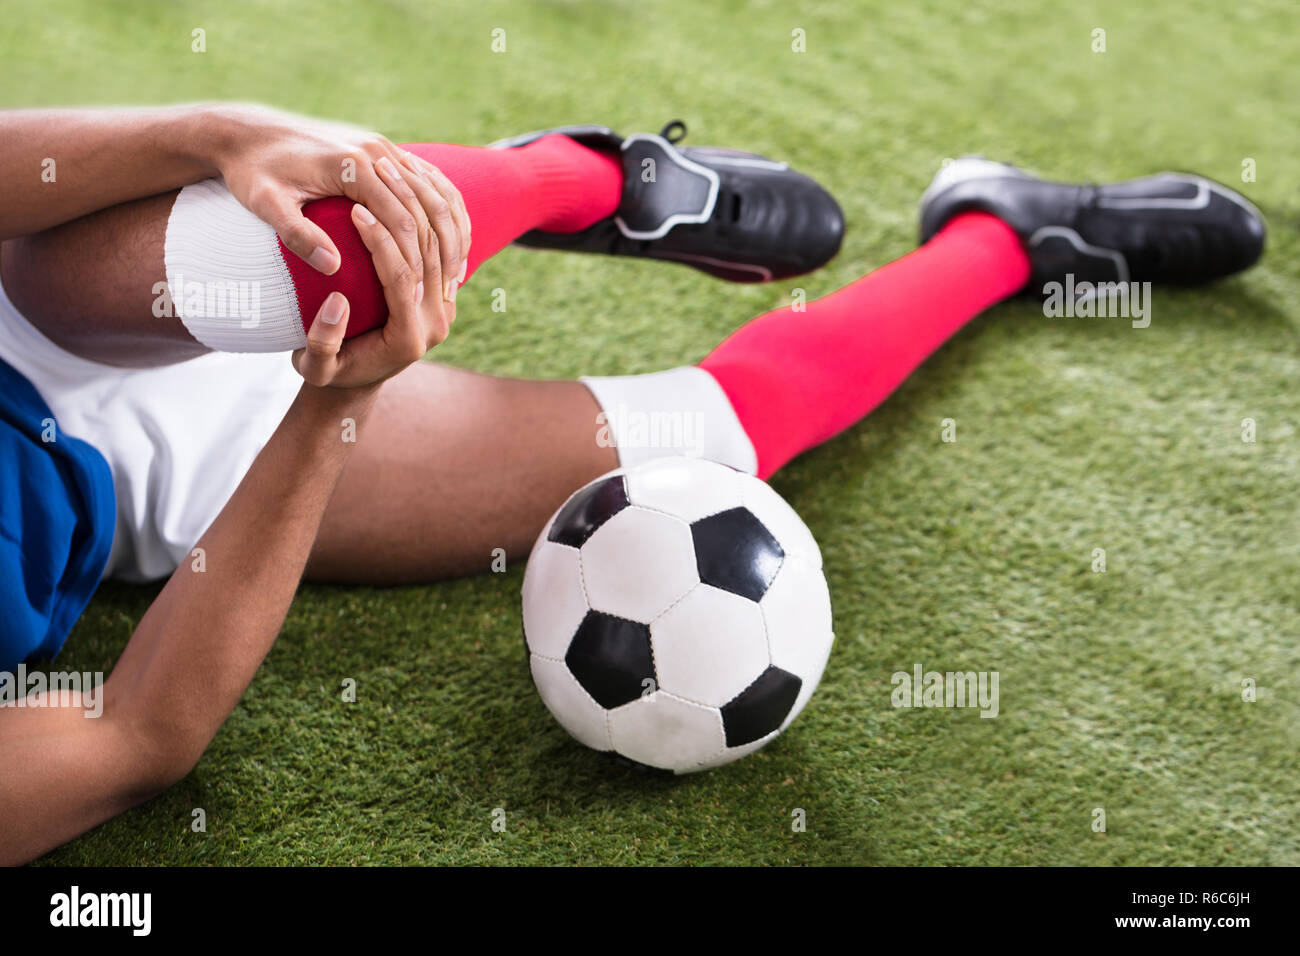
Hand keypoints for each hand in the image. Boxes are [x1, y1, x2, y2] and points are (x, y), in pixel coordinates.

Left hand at [205, 104, 470, 298]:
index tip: (422, 297)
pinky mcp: (384, 149)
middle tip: (449, 293)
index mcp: (353, 165)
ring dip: (453, 232)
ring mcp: (384, 147)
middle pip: (428, 206)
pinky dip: (447, 210)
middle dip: (443, 251)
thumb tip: (333, 267)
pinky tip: (452, 240)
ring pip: (437, 191)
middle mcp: (376, 151)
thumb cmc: (252, 173)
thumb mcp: (265, 204)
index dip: (416, 260)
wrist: (251, 131)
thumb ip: (297, 235)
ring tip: (457, 273)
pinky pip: (430, 180)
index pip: (401, 218)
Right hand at [291, 170, 453, 388]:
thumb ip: (322, 343)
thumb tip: (338, 302)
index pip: (402, 278)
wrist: (357, 381)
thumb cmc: (327, 374)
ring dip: (418, 211)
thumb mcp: (313, 368)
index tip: (356, 209)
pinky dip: (425, 220)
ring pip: (441, 251)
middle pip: (428, 260)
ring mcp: (444, 311)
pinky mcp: (443, 297)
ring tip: (390, 176)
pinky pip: (441, 251)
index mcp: (408, 340)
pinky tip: (403, 189)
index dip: (380, 242)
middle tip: (376, 181)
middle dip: (402, 217)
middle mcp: (436, 326)